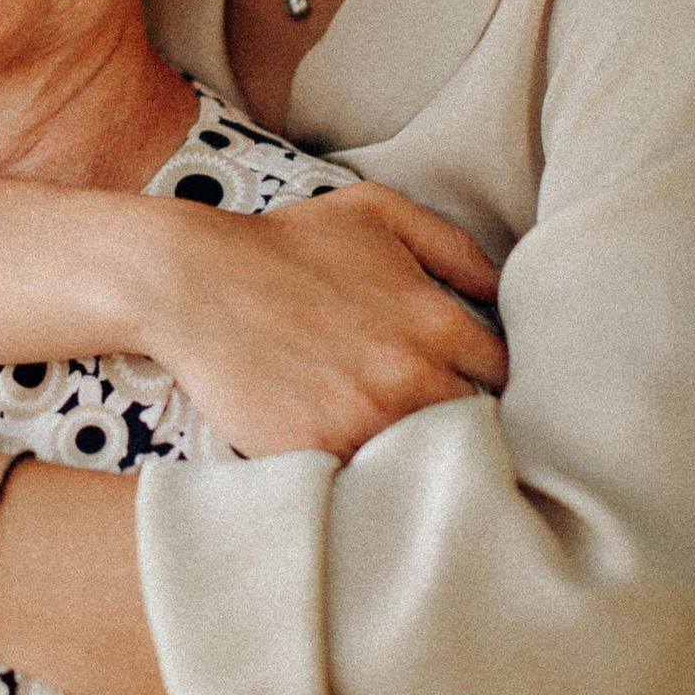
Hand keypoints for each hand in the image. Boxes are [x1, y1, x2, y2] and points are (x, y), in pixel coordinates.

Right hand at [148, 186, 507, 458]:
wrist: (192, 281)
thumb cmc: (284, 244)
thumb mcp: (376, 212)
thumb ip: (454, 247)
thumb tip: (501, 292)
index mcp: (439, 324)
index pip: (502, 375)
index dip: (484, 380)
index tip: (462, 383)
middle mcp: (413, 377)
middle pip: (472, 426)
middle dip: (456, 421)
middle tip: (427, 417)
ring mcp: (367, 421)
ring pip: (424, 461)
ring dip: (415, 456)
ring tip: (391, 442)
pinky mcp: (320, 453)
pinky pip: (368, 482)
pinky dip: (365, 477)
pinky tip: (352, 459)